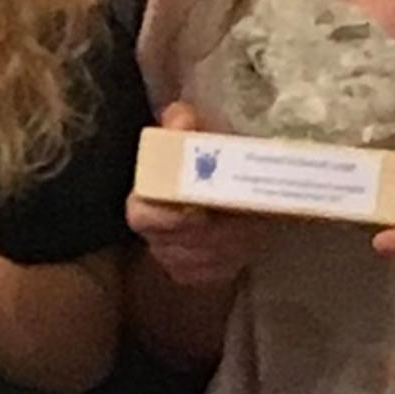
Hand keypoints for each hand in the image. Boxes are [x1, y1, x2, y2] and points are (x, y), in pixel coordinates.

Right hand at [125, 103, 272, 291]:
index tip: (197, 212)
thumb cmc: (205, 158)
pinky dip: (234, 259)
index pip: (140, 217)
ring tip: (254, 227)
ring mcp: (172, 258)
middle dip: (213, 233)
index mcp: (143, 201)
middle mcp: (153, 235)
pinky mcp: (193, 274)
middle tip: (244, 219)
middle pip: (179, 243)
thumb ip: (184, 123)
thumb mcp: (195, 133)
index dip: (166, 219)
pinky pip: (212, 273)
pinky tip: (248, 242)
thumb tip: (182, 119)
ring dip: (230, 245)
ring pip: (200, 259)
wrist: (221, 187)